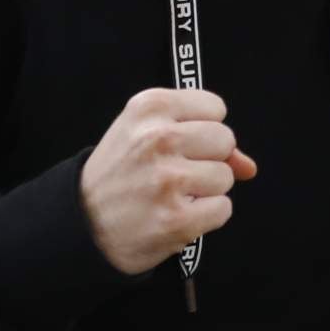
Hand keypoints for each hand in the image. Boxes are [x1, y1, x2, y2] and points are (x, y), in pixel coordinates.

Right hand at [78, 88, 255, 276]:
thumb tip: (248, 165)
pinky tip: (176, 215)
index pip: (215, 107)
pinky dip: (206, 217)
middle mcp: (157, 138)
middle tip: (174, 171)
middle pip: (225, 140)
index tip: (178, 142)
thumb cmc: (120, 174)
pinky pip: (223, 210)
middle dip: (208, 158)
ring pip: (226, 177)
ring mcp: (167, 180)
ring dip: (205, 190)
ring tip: (172, 194)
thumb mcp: (144, 135)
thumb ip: (200, 136)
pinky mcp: (176, 219)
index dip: (202, 129)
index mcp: (149, 107)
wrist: (81, 223)